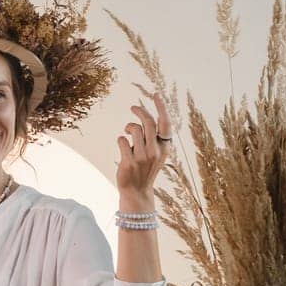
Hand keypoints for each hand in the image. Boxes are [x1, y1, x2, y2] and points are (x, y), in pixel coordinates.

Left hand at [115, 85, 172, 203]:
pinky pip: (122, 140)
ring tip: (127, 134)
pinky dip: (120, 140)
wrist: (137, 191)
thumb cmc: (144, 169)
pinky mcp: (129, 162)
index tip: (156, 94)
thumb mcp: (154, 153)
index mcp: (164, 147)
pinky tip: (123, 148)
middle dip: (139, 111)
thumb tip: (143, 116)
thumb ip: (152, 137)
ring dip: (128, 128)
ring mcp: (142, 157)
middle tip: (133, 108)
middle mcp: (155, 151)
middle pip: (147, 122)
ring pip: (134, 128)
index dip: (161, 107)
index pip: (165, 123)